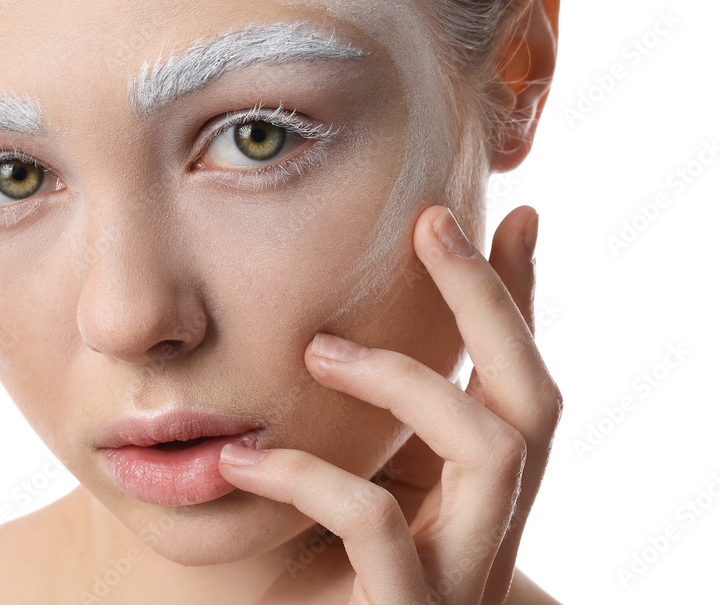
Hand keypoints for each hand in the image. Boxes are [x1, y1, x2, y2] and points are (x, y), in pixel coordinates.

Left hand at [217, 204, 563, 603]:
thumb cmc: (306, 568)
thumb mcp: (347, 472)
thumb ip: (369, 407)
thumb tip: (358, 309)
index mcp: (475, 494)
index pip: (525, 384)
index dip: (523, 299)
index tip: (513, 208)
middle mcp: (488, 533)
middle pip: (537, 405)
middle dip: (489, 302)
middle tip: (431, 227)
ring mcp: (457, 580)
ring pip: (488, 449)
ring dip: (402, 379)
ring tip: (315, 351)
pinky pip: (373, 522)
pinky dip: (305, 473)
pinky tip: (239, 460)